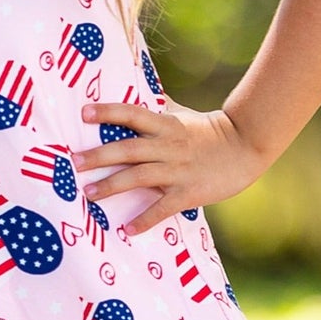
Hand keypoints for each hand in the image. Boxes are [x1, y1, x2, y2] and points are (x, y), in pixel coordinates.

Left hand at [71, 99, 270, 237]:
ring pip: (139, 177)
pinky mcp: (188, 192)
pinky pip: (162, 208)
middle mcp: (168, 146)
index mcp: (165, 125)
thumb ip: (161, 107)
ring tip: (88, 194)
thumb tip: (141, 89)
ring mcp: (178, 170)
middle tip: (74, 163)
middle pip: (128, 149)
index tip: (83, 113)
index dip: (108, 112)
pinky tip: (127, 230)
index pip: (132, 114)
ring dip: (112, 186)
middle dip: (100, 155)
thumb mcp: (183, 116)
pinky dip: (144, 220)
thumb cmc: (211, 131)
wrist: (246, 147)